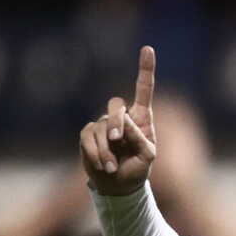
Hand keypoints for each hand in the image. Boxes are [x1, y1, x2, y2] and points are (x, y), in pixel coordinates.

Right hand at [80, 45, 157, 194]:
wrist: (118, 186)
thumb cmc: (137, 169)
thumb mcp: (147, 156)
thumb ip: (139, 138)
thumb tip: (122, 124)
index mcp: (141, 118)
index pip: (143, 89)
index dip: (145, 69)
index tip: (148, 48)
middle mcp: (122, 118)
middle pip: (116, 104)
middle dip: (116, 121)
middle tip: (117, 139)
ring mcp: (103, 125)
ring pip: (100, 126)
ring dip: (107, 149)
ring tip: (112, 167)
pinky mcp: (89, 135)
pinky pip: (88, 137)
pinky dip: (96, 153)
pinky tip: (103, 166)